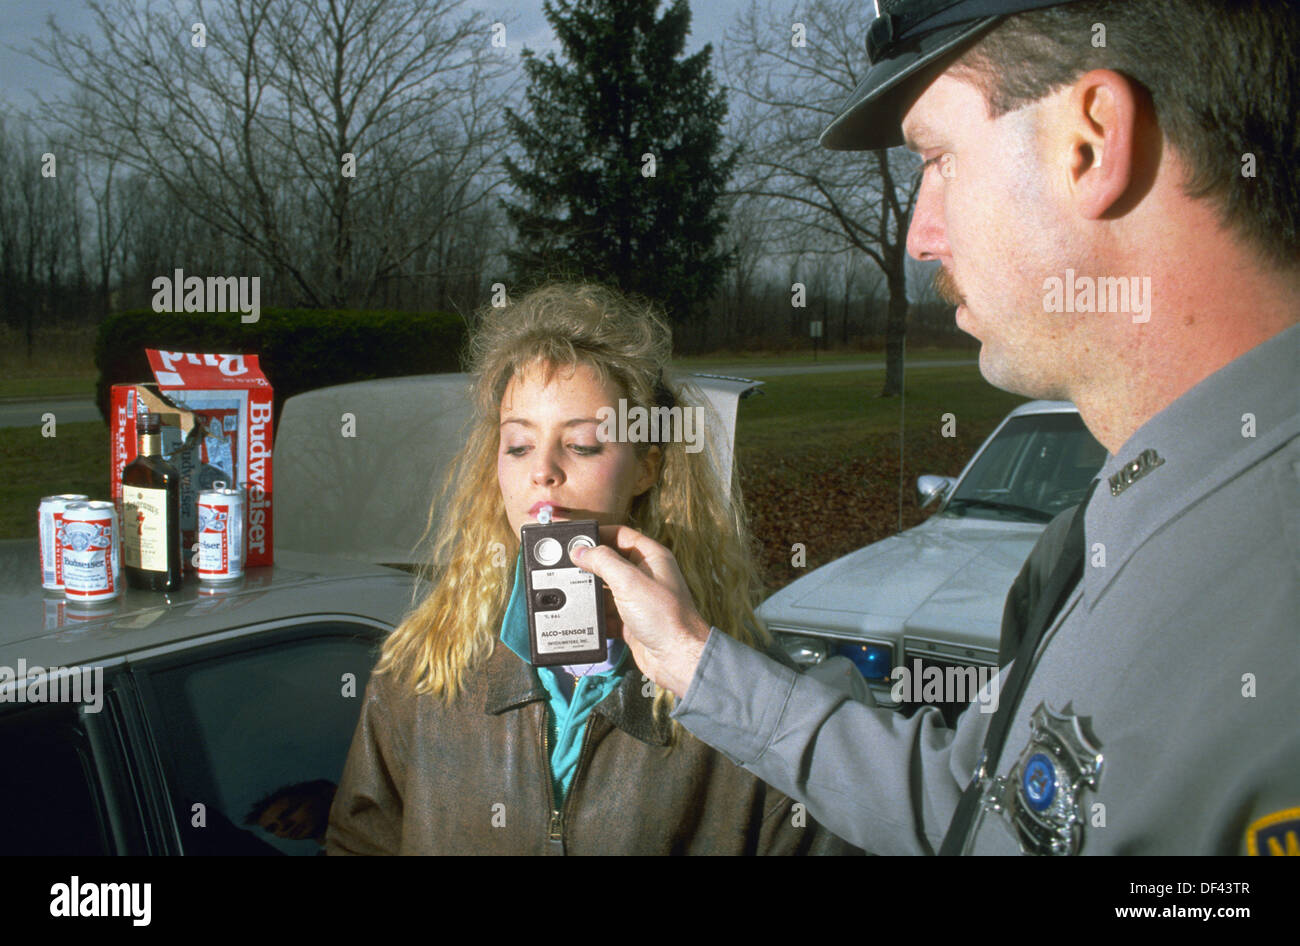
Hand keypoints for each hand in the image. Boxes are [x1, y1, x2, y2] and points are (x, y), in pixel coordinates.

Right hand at [571, 525, 711, 697]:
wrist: (677, 659)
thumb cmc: (665, 617)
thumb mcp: (630, 581)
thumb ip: (603, 561)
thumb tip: (580, 550)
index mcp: (651, 558)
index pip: (620, 535)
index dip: (598, 535)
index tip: (575, 539)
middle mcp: (645, 576)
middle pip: (610, 562)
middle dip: (589, 565)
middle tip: (565, 565)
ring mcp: (638, 600)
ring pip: (606, 589)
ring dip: (590, 591)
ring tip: (568, 590)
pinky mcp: (630, 622)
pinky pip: (607, 614)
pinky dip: (594, 615)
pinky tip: (581, 615)